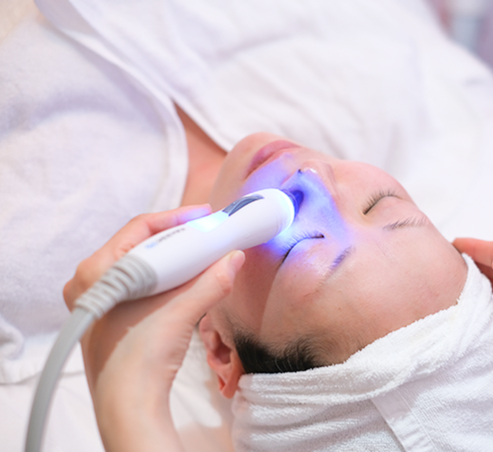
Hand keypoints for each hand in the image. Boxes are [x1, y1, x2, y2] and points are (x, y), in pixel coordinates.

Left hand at [64, 206, 244, 451]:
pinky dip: (167, 277)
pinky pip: (142, 282)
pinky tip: (188, 278)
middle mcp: (91, 282)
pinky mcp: (111, 316)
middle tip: (208, 233)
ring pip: (144, 264)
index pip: (140, 228)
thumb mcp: (180, 311)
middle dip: (179, 238)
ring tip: (203, 253)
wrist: (129, 406)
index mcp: (96, 272)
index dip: (177, 219)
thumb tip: (235, 257)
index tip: (206, 216)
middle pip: (141, 245)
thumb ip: (212, 280)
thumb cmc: (141, 357)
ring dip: (176, 258)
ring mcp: (100, 300)